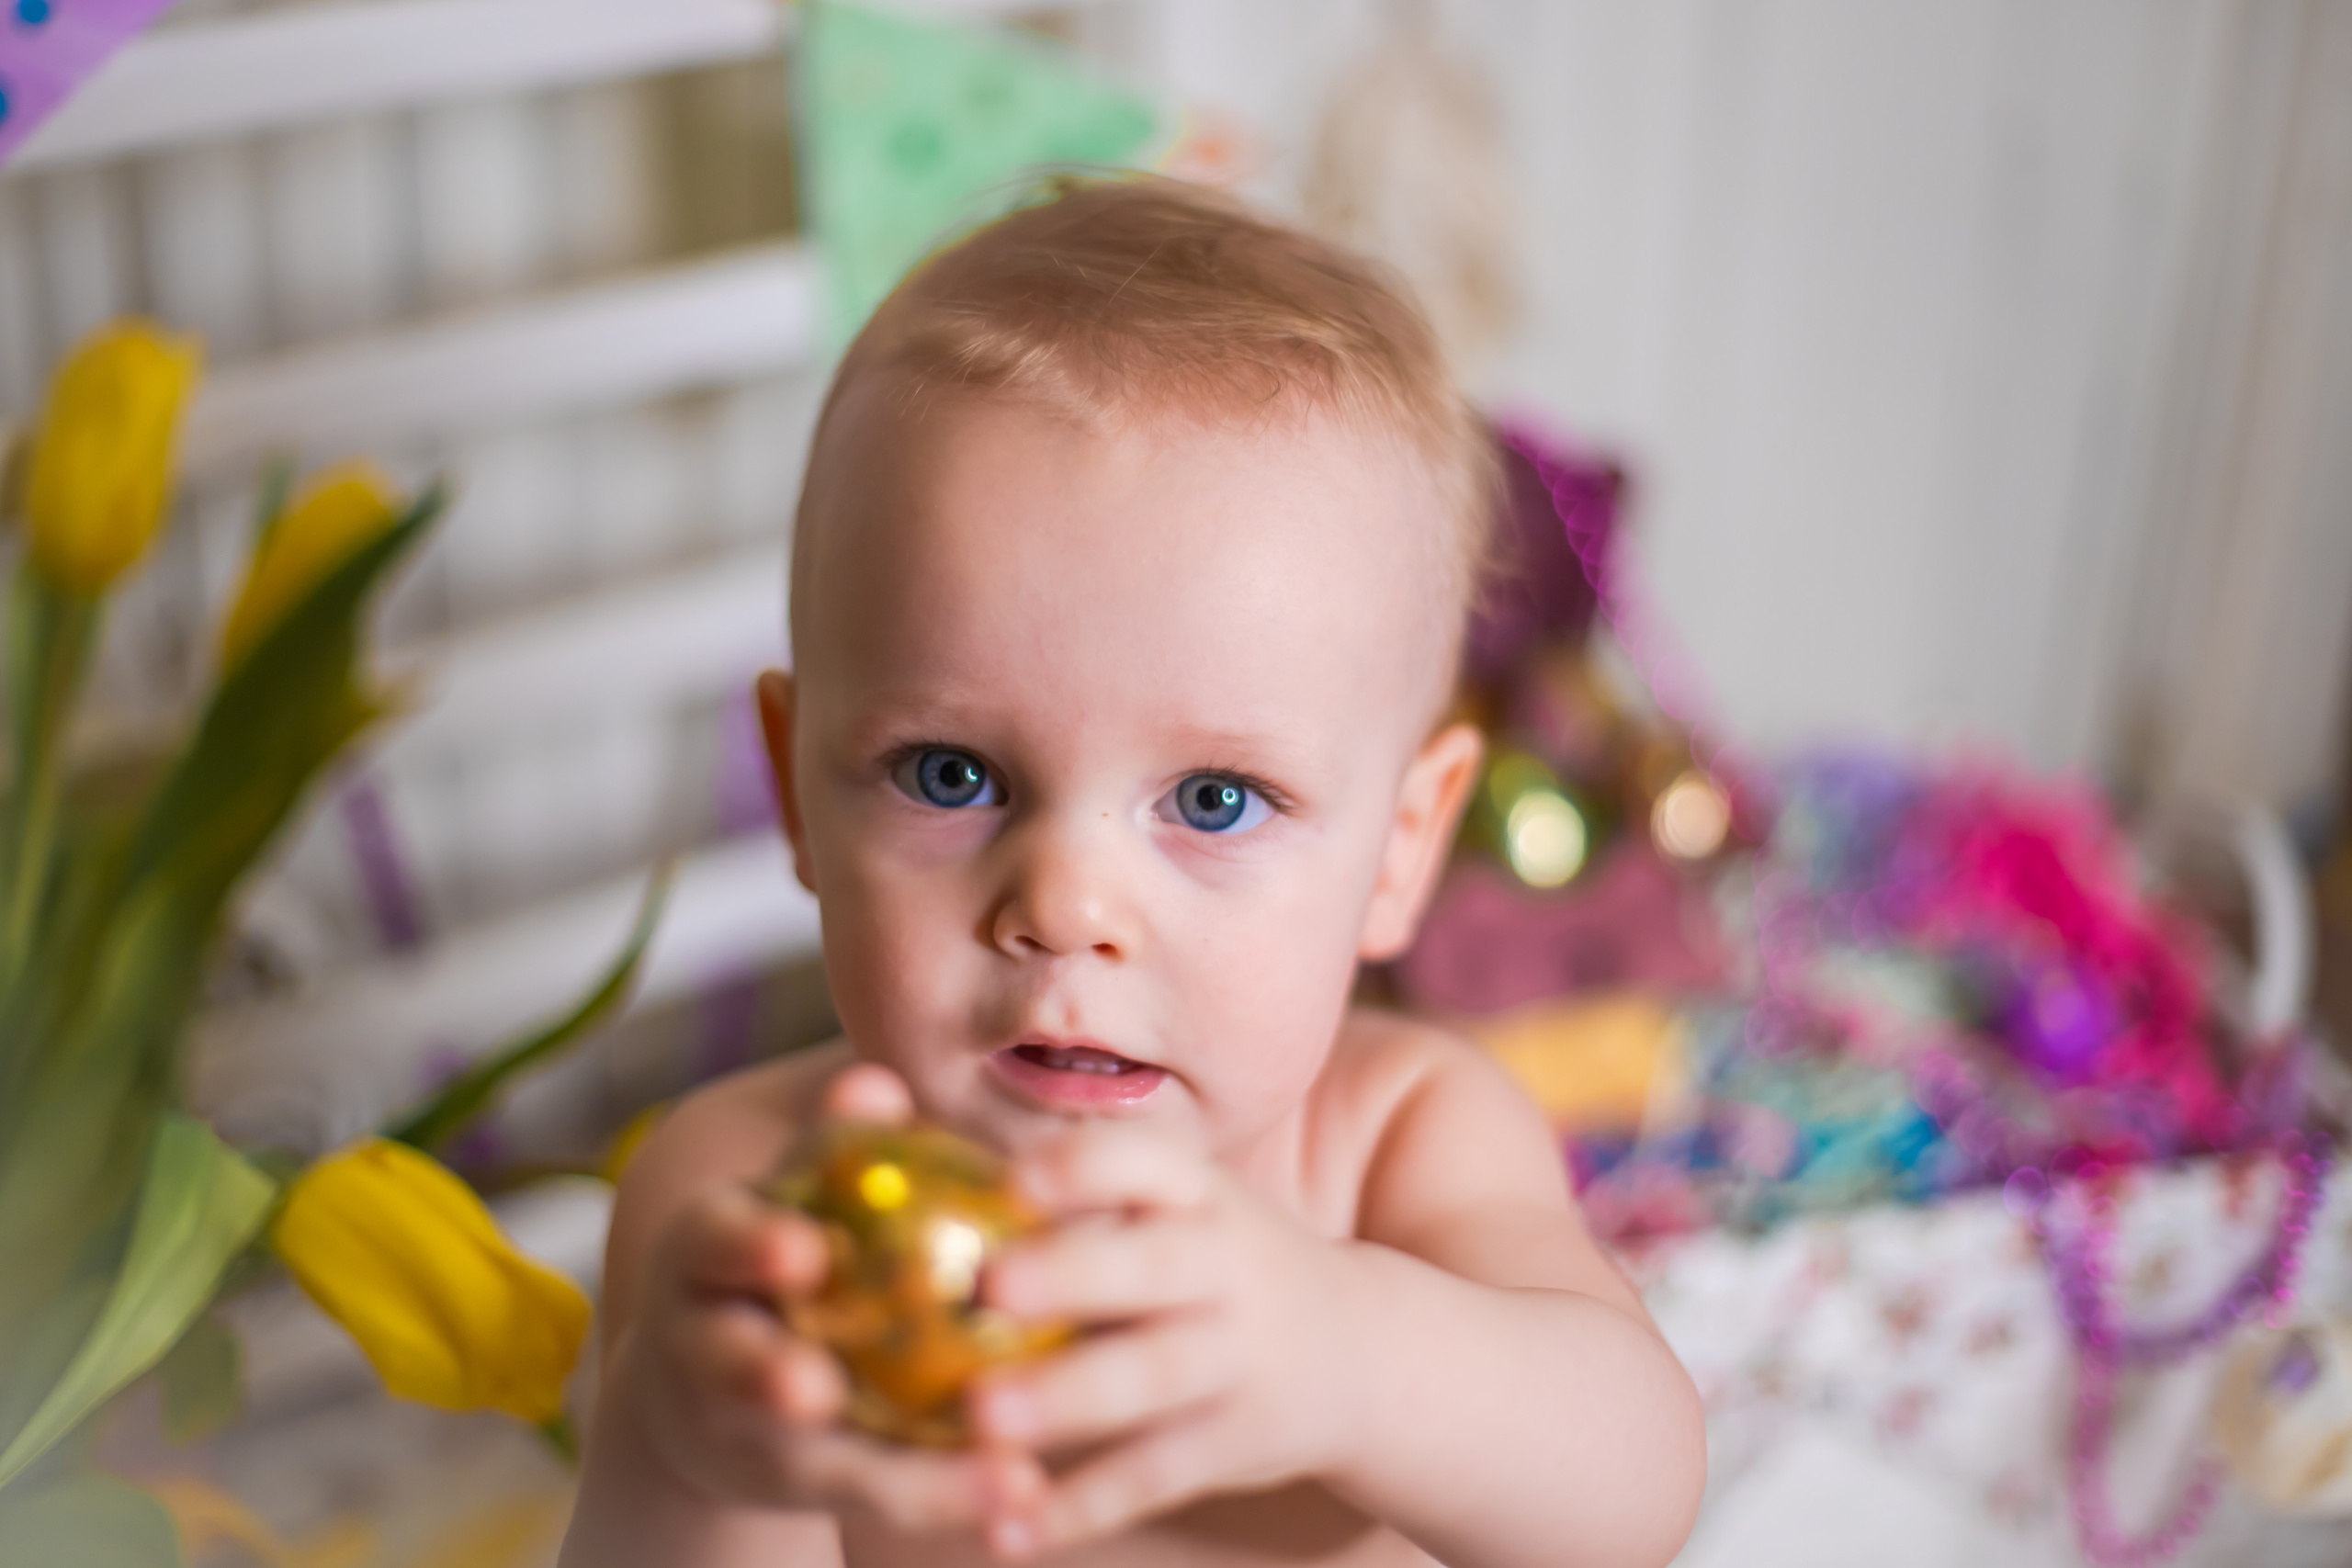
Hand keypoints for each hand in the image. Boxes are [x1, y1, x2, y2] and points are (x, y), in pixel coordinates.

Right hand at [610, 1063, 1022, 1534]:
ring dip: (905, 1476)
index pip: (714, 1241)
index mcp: (701, 1256)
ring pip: (814, 1461)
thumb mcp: (791, 1195)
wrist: (705, 1388)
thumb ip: (834, 1147)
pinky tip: (1026, 1491)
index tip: (804, 1253)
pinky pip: (877, 1496)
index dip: (751, 1248)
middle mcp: (702, 1347)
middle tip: (815, 1389)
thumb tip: (875, 1082)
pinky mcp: (796, 1489)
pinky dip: (946, 1496)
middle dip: (765, 1375)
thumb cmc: (777, 1254)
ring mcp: (741, 1430)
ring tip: (999, 1472)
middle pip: (729, 1365)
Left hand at [969, 1126, 1369, 1556]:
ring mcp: (1238, 1354)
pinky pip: (1155, 1475)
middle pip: (1150, 1266)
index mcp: (1199, 1193)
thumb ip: (1087, 1199)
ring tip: (982, 1419)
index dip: (1083, 1167)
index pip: (1147, 1161)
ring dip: (1066, 1397)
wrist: (1362, 1351)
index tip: (1015, 1181)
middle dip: (1073, 1274)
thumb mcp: (1184, 1207)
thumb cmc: (1219, 1263)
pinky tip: (1009, 1529)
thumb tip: (919, 1176)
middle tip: (990, 1285)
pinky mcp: (1237, 1439)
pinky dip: (1082, 1506)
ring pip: (1151, 1376)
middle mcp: (1227, 1263)